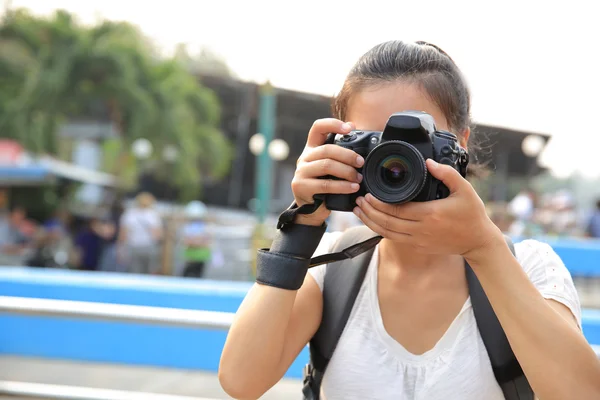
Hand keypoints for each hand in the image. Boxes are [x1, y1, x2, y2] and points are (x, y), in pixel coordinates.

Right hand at [291, 119, 364, 225]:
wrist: (311, 210)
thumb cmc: (325, 186)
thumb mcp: (331, 168)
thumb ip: (340, 152)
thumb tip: (354, 128)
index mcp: (311, 149)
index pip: (318, 128)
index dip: (333, 124)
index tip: (349, 128)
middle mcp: (304, 158)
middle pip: (327, 149)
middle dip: (348, 155)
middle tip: (361, 163)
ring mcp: (301, 172)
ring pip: (327, 165)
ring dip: (347, 171)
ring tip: (358, 178)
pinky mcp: (301, 187)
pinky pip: (325, 184)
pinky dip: (342, 186)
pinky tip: (353, 188)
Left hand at [353, 159, 503, 261]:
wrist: (478, 242)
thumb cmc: (472, 214)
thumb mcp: (464, 189)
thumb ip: (446, 173)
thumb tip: (428, 162)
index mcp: (430, 214)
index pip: (397, 209)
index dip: (379, 203)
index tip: (368, 194)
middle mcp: (421, 229)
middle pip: (387, 221)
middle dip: (369, 211)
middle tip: (359, 200)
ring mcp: (418, 240)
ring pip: (387, 232)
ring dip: (370, 222)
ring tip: (359, 211)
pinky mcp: (418, 246)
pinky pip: (394, 239)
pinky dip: (380, 230)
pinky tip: (372, 222)